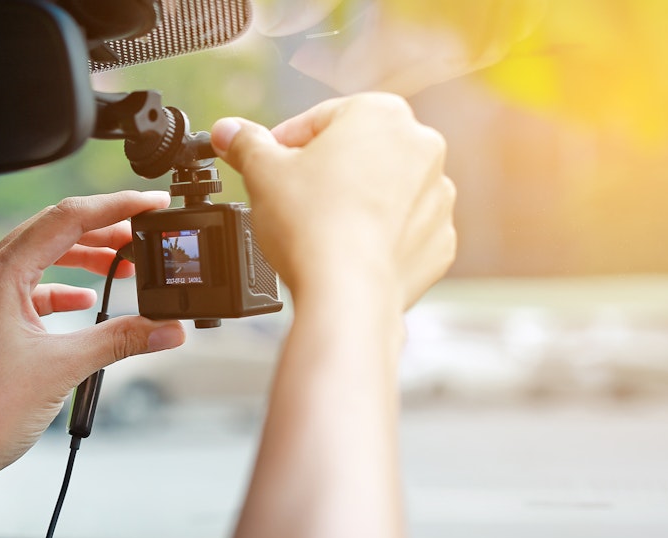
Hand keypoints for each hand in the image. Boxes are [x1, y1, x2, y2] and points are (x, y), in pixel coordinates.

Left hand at [0, 191, 186, 486]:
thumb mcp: (64, 368)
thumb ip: (121, 340)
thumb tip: (167, 328)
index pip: (66, 218)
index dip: (115, 206)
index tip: (151, 203)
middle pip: (52, 230)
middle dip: (102, 229)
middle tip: (144, 233)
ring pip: (39, 257)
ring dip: (82, 258)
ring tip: (122, 265)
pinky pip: (26, 287)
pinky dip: (58, 289)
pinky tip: (84, 301)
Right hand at [210, 93, 456, 309]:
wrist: (346, 294)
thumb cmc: (311, 225)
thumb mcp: (262, 172)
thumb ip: (246, 144)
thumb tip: (228, 132)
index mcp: (381, 114)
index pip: (320, 119)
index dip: (285, 143)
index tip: (267, 164)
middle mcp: (422, 146)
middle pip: (358, 151)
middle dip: (324, 171)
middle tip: (291, 197)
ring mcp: (438, 196)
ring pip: (383, 190)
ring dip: (353, 202)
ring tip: (318, 228)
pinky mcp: (439, 240)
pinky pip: (402, 229)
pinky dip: (377, 236)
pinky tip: (345, 250)